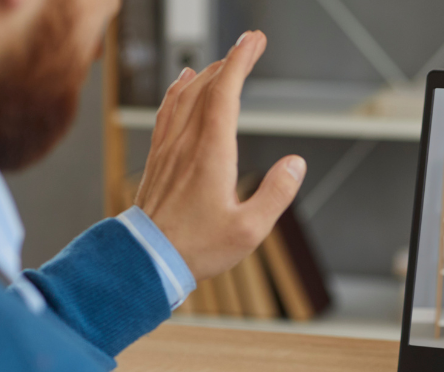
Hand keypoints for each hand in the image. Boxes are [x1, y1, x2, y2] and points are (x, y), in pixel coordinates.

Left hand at [134, 30, 306, 280]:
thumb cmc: (199, 247)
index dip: (241, 61)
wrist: (147, 258)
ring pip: (185, 95)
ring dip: (207, 72)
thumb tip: (296, 163)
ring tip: (223, 61)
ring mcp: (169, 147)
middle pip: (207, 86)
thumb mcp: (251, 229)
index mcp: (212, 152)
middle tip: (250, 44)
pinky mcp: (158, 158)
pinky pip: (167, 110)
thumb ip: (277, 193)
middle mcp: (187, 142)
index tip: (254, 41)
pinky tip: (182, 83)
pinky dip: (178, 89)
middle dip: (230, 60)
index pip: (226, 93)